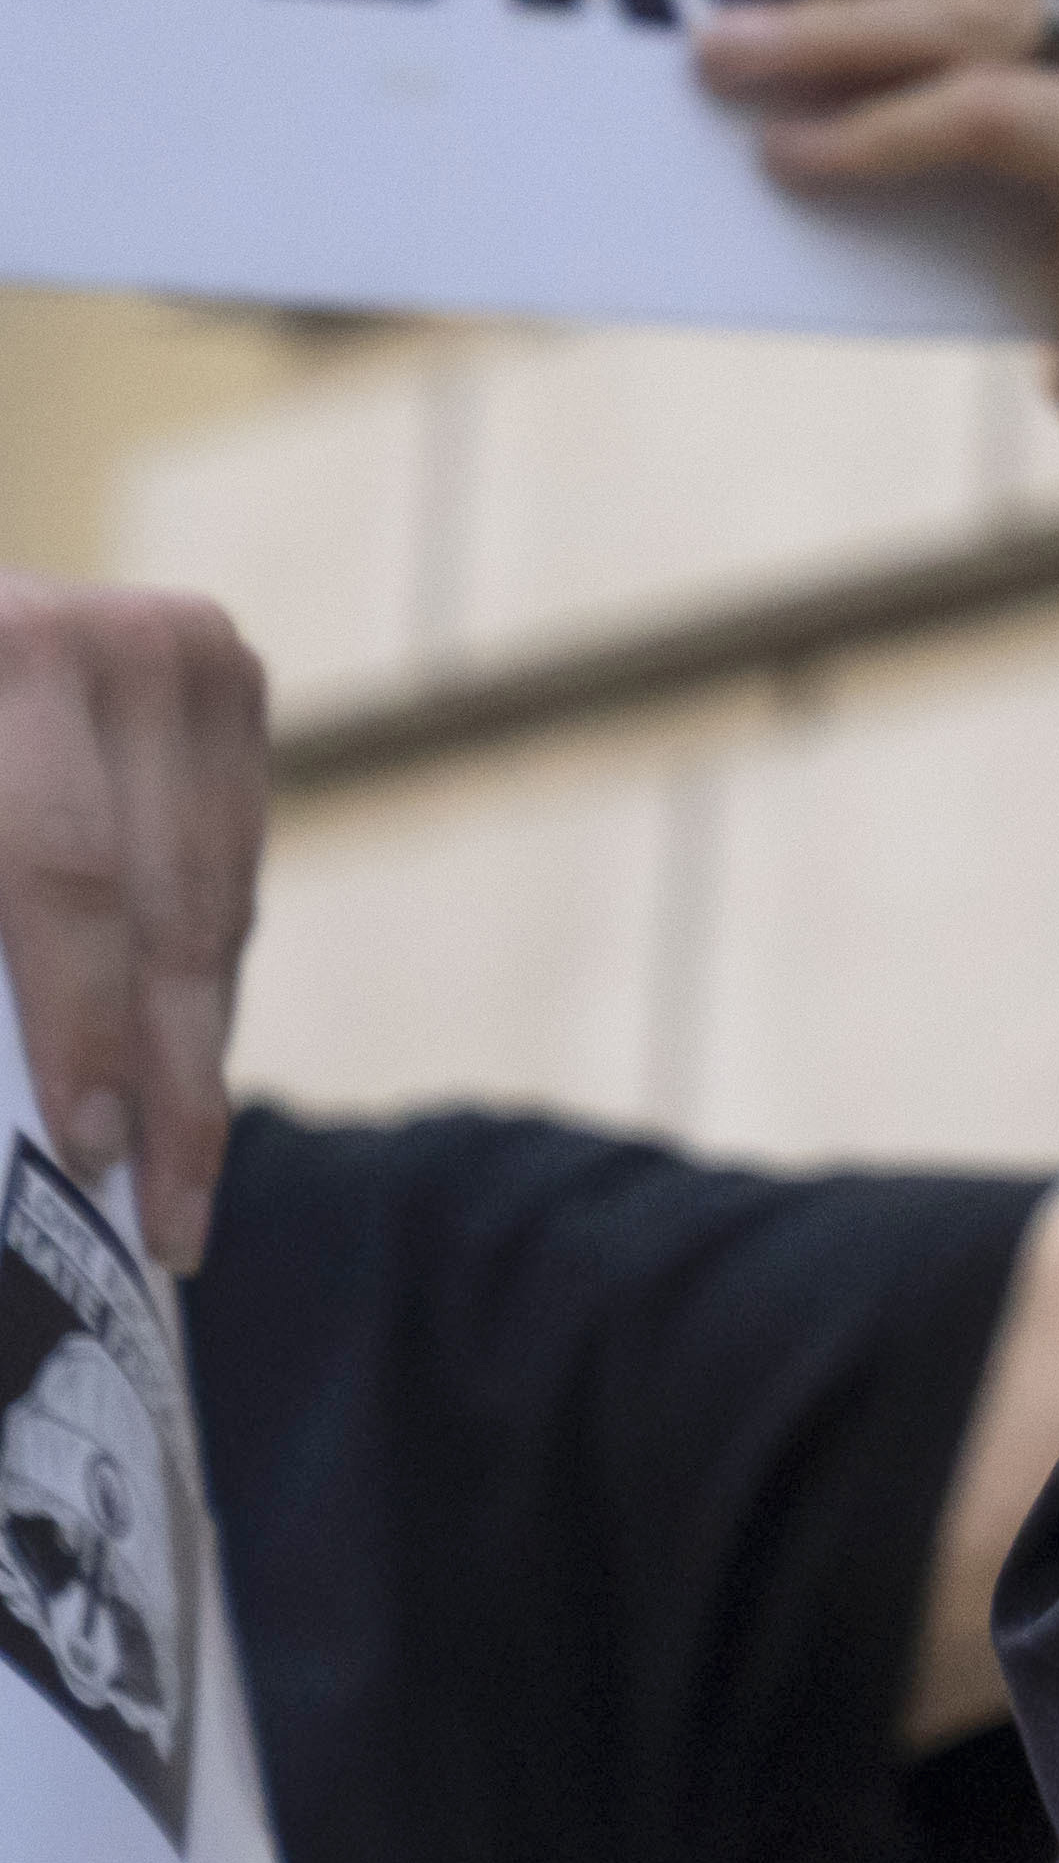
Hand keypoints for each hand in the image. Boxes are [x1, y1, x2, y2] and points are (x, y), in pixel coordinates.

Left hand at [0, 585, 269, 1269]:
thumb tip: (31, 1113)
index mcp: (2, 659)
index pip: (67, 880)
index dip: (84, 1027)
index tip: (87, 1157)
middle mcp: (113, 642)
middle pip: (164, 902)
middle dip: (167, 1080)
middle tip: (170, 1220)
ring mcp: (189, 651)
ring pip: (215, 894)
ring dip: (192, 1044)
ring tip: (177, 1171)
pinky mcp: (228, 675)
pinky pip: (231, 860)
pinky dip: (195, 970)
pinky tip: (170, 1062)